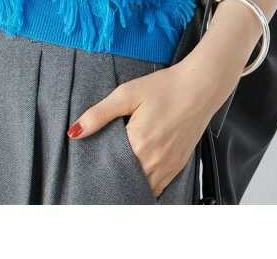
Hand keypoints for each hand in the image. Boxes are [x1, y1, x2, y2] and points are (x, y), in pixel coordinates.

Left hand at [66, 53, 235, 198]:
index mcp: (138, 141)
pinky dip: (145, 185)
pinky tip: (136, 175)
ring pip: (142, 189)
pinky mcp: (178, 166)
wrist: (201, 87)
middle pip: (125, 182)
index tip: (88, 168)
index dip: (97, 169)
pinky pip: (158, 188)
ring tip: (115, 175)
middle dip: (111, 179)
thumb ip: (99, 114)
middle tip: (99, 174)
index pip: (109, 167)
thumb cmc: (164, 87)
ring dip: (129, 185)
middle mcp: (154, 160)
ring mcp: (168, 166)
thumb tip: (75, 132)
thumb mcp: (127, 93)